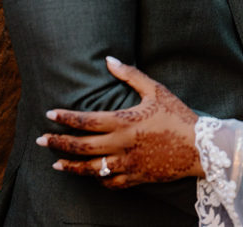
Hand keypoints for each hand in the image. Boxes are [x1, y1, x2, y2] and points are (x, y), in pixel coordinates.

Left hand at [37, 57, 202, 188]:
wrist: (201, 147)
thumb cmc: (178, 114)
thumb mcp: (156, 90)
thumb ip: (130, 75)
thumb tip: (109, 59)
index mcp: (124, 121)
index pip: (85, 120)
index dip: (65, 117)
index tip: (49, 114)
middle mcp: (121, 144)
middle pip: (81, 147)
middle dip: (58, 143)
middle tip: (40, 140)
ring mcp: (128, 164)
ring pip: (90, 169)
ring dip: (70, 166)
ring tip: (56, 164)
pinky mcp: (137, 177)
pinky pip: (110, 182)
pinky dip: (98, 179)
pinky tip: (91, 175)